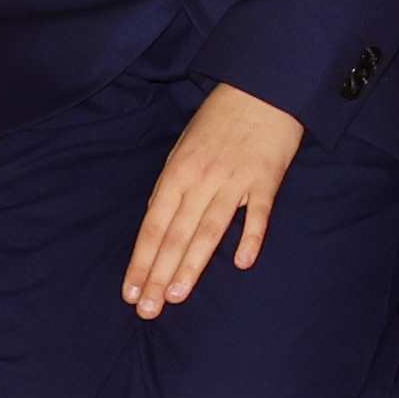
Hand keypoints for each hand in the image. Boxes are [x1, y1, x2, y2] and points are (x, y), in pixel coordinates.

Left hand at [121, 84, 306, 316]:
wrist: (264, 87)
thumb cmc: (219, 118)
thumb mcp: (183, 146)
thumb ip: (171, 185)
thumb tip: (159, 222)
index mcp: (176, 173)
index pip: (153, 227)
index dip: (141, 262)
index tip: (131, 293)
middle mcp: (202, 180)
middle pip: (176, 236)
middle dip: (159, 275)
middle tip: (148, 310)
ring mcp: (235, 181)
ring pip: (210, 231)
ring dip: (192, 265)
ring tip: (178, 296)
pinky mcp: (267, 179)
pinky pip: (259, 214)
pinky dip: (251, 237)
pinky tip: (242, 263)